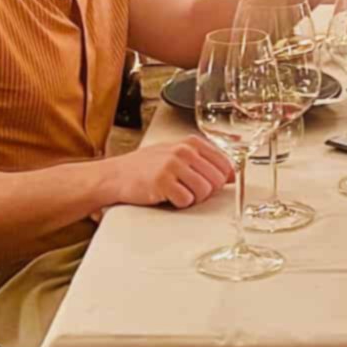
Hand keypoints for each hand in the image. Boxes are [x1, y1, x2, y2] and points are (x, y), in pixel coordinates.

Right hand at [110, 138, 234, 209]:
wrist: (116, 175)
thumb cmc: (147, 166)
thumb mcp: (177, 154)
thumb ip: (203, 161)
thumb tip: (231, 176)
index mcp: (191, 142)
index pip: (224, 164)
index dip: (221, 180)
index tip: (212, 186)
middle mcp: (184, 151)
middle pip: (217, 180)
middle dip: (207, 191)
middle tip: (190, 191)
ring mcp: (173, 165)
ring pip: (204, 191)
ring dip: (193, 199)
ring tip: (179, 193)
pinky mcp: (162, 182)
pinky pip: (186, 201)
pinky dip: (179, 204)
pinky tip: (168, 197)